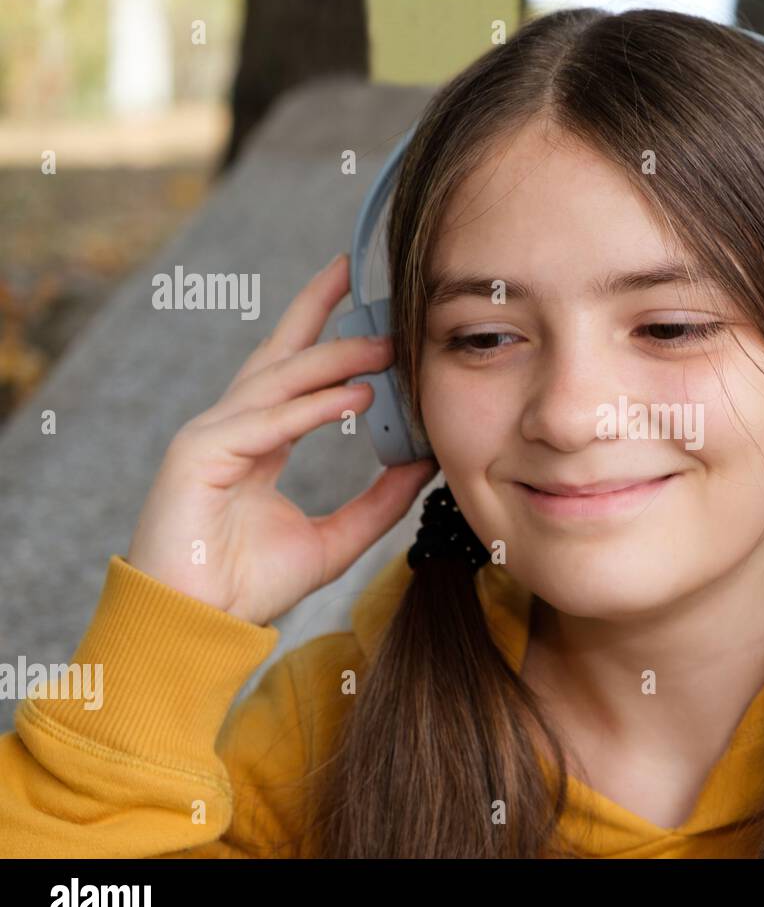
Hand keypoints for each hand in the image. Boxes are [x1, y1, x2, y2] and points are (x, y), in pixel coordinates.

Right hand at [126, 253, 434, 624]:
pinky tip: (357, 396)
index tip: (358, 293)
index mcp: (256, 442)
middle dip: (320, 311)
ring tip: (386, 346)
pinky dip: (313, 408)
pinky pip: (267, 422)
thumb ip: (378, 503)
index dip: (322, 328)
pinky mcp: (198, 456)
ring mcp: (209, 437)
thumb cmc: (250, 586)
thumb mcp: (335, 540)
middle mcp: (230, 429)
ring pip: (279, 382)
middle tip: (365, 278)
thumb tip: (424, 465)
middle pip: (278, 354)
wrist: (197, 627)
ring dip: (334, 359)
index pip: (292, 371)